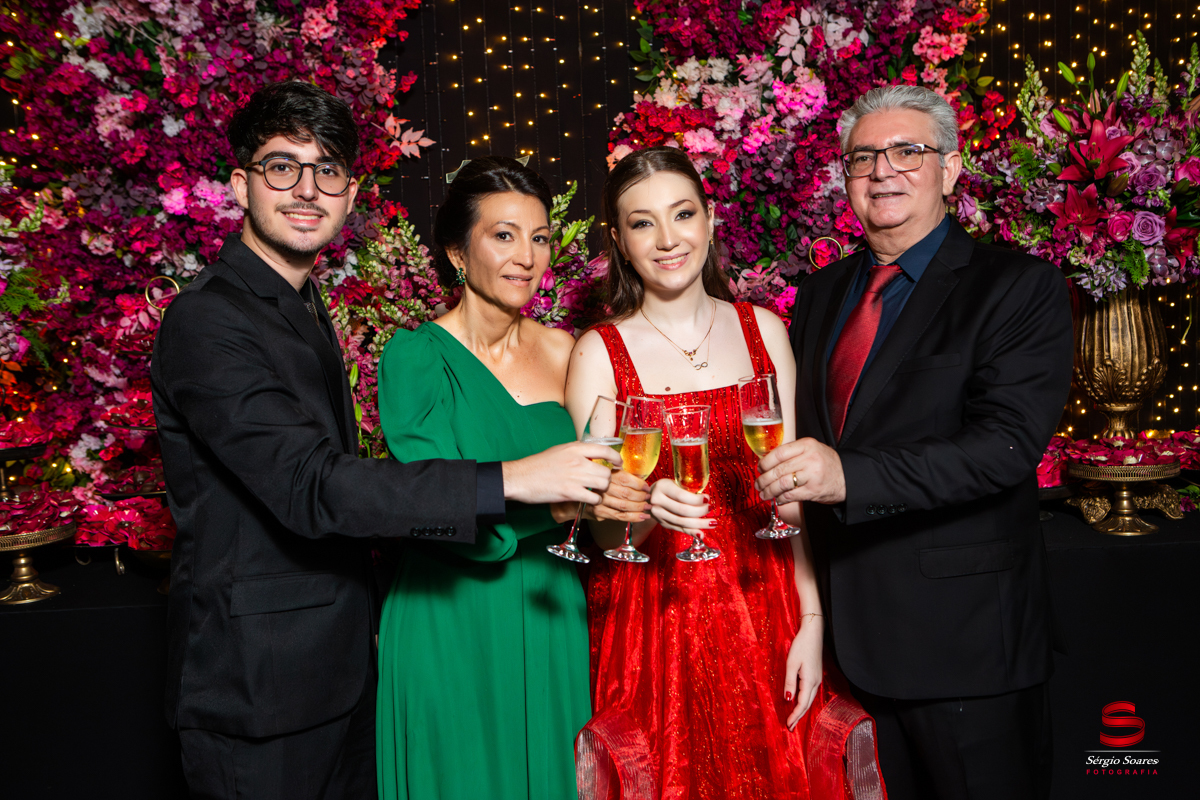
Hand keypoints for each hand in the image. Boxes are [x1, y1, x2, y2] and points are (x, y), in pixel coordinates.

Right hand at [502, 441, 620, 504]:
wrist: (520, 477)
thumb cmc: (537, 465)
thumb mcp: (559, 450)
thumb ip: (577, 452)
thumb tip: (592, 455)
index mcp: (575, 448)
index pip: (605, 450)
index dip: (616, 458)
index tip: (618, 464)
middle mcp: (577, 461)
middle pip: (606, 471)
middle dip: (607, 479)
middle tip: (602, 483)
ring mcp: (575, 477)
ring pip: (603, 484)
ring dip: (602, 490)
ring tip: (595, 492)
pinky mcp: (570, 492)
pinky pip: (594, 498)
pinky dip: (594, 501)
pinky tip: (588, 500)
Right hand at [590, 470, 650, 523]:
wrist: (580, 496)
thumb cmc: (599, 485)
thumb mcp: (609, 475)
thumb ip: (624, 476)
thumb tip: (642, 480)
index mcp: (606, 474)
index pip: (625, 479)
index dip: (639, 484)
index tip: (647, 488)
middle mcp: (602, 487)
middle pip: (626, 493)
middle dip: (641, 497)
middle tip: (649, 499)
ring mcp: (600, 500)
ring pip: (624, 506)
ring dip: (639, 508)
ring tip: (648, 508)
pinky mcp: (599, 512)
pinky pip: (620, 516)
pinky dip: (634, 517)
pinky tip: (642, 517)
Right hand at [648, 479, 712, 532]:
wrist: (651, 496)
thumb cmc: (669, 488)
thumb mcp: (676, 483)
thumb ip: (688, 490)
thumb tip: (706, 501)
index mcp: (662, 487)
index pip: (681, 495)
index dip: (696, 499)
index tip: (708, 499)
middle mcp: (657, 501)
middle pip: (682, 510)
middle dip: (700, 511)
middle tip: (711, 509)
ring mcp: (658, 514)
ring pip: (682, 522)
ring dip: (699, 524)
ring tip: (712, 523)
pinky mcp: (662, 523)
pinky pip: (679, 529)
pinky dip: (691, 532)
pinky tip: (701, 534)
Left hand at [756, 438, 845, 504]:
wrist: (847, 477)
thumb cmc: (826, 463)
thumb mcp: (811, 450)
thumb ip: (792, 453)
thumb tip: (766, 462)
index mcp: (807, 445)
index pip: (779, 453)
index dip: (765, 462)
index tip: (760, 468)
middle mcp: (809, 458)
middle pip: (778, 470)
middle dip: (764, 479)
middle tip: (758, 484)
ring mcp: (812, 475)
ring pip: (782, 483)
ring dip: (769, 491)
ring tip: (764, 494)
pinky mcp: (813, 490)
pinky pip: (790, 495)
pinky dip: (781, 499)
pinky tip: (777, 499)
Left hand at [783, 617, 823, 729]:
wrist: (813, 634)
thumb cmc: (801, 646)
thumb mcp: (792, 664)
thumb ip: (790, 682)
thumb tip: (788, 699)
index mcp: (809, 681)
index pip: (802, 704)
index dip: (795, 716)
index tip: (788, 725)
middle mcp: (815, 683)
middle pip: (807, 704)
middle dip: (798, 717)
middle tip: (790, 728)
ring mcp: (816, 679)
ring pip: (809, 699)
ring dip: (801, 710)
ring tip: (794, 720)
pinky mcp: (815, 675)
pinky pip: (809, 693)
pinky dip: (804, 702)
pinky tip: (799, 703)